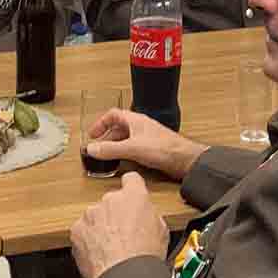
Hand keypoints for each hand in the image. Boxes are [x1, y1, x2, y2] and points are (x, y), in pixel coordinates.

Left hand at [70, 173, 168, 277]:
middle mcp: (110, 200)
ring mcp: (91, 214)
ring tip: (111, 249)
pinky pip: (82, 232)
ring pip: (95, 217)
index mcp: (134, 196)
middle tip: (122, 235)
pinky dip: (87, 241)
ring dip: (100, 229)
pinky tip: (99, 254)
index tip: (130, 197)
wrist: (124, 276)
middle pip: (111, 202)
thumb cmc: (144, 257)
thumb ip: (150, 216)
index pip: (131, 179)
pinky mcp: (77, 230)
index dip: (131, 188)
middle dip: (114, 216)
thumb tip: (146, 219)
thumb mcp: (162, 231)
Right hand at [84, 108, 206, 180]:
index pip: (113, 115)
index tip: (92, 134)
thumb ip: (111, 149)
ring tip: (106, 156)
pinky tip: (122, 162)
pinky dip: (123, 153)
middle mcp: (141, 127)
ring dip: (114, 146)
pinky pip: (132, 148)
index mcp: (136, 120)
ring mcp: (146, 138)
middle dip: (106, 137)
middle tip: (97, 147)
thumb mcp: (132, 148)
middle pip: (118, 128)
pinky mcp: (151, 150)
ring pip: (125, 139)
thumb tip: (92, 148)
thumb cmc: (165, 148)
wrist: (185, 160)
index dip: (101, 123)